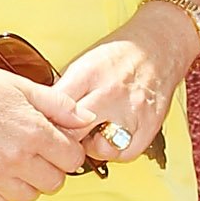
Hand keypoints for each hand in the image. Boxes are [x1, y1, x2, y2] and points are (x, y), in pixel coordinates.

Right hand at [0, 56, 95, 200]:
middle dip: (52, 167)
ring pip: (29, 196)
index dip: (68, 150)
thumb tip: (87, 120)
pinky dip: (3, 192)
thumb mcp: (23, 87)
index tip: (58, 143)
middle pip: (54, 182)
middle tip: (37, 152)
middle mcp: (15, 158)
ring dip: (28, 182)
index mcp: (33, 132)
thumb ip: (60, 106)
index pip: (72, 159)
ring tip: (17, 162)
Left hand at [54, 4, 199, 162]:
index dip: (43, 124)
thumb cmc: (118, 56)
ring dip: (91, 148)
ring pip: (101, 149)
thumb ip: (62, 91)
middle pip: (75, 133)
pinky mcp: (150, 127)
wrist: (159, 47)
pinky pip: (125, 154)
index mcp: (88, 75)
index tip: (42, 128)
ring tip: (90, 135)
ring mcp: (132, 112)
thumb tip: (40, 114)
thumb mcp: (82, 64)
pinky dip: (115, 151)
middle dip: (64, 140)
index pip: (56, 110)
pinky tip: (110, 137)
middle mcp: (111, 94)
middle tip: (63, 138)